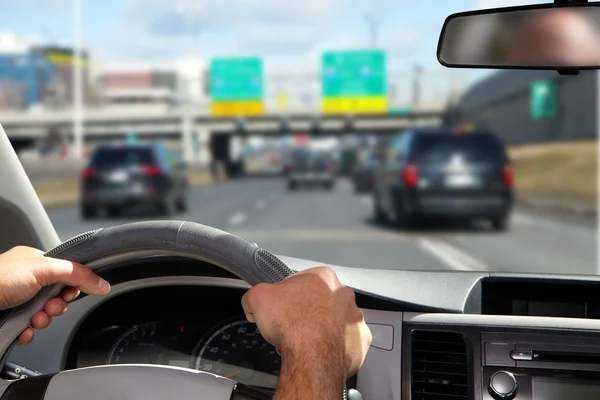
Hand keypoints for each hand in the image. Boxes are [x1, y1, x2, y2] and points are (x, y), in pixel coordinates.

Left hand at [0, 246, 110, 345]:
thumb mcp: (44, 269)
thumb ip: (77, 274)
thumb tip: (102, 282)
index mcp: (35, 262)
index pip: (66, 274)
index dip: (72, 287)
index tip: (70, 293)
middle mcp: (26, 281)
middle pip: (57, 297)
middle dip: (56, 306)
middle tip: (49, 307)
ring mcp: (16, 301)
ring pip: (43, 315)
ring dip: (43, 320)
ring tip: (33, 318)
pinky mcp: (8, 320)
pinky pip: (28, 330)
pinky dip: (28, 332)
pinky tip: (23, 329)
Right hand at [242, 267, 371, 377]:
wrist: (312, 356)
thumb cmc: (291, 323)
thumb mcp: (257, 297)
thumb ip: (252, 295)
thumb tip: (251, 304)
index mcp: (323, 277)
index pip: (300, 282)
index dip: (285, 297)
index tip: (279, 310)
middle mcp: (344, 294)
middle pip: (319, 302)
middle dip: (305, 313)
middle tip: (290, 328)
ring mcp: (355, 318)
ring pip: (334, 322)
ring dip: (321, 330)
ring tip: (304, 343)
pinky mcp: (360, 341)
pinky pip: (346, 342)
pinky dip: (334, 347)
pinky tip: (320, 352)